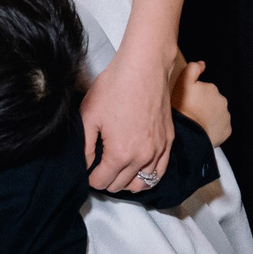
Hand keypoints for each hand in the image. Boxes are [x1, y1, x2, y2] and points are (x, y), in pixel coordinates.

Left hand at [82, 42, 178, 192]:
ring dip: (127, 181)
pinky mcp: (168, 141)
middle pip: (120, 185)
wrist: (143, 68)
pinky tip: (138, 170)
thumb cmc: (115, 87)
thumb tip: (84, 165)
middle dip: (106, 180)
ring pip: (142, 183)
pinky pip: (160, 171)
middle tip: (98, 168)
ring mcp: (158, 150)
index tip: (87, 170)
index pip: (101, 182)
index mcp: (119, 154)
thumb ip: (84, 146)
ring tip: (116, 171)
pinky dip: (148, 176)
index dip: (90, 178)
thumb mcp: (89, 115)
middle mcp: (141, 157)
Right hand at [174, 61, 230, 148]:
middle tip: (192, 111)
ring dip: (209, 116)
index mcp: (212, 88)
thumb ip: (193, 69)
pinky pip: (220, 126)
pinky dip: (213, 127)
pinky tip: (203, 129)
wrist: (190, 133)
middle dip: (204, 104)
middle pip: (212, 101)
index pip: (204, 89)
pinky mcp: (227, 130)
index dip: (195, 94)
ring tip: (197, 121)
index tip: (188, 101)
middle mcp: (223, 101)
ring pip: (217, 113)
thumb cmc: (184, 108)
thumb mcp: (183, 83)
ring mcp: (226, 116)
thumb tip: (202, 63)